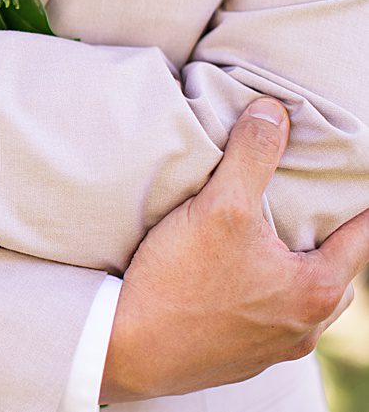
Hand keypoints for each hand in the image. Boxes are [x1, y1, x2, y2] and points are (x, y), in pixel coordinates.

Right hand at [100, 98, 368, 401]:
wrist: (126, 350)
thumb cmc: (177, 283)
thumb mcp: (217, 207)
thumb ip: (252, 156)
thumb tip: (274, 112)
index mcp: (316, 289)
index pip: (364, 235)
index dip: (359, 202)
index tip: (351, 182)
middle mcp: (306, 326)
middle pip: (336, 271)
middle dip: (326, 240)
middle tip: (306, 208)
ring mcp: (274, 349)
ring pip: (301, 301)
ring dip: (291, 272)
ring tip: (266, 243)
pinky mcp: (239, 360)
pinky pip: (267, 323)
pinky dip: (260, 297)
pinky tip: (230, 282)